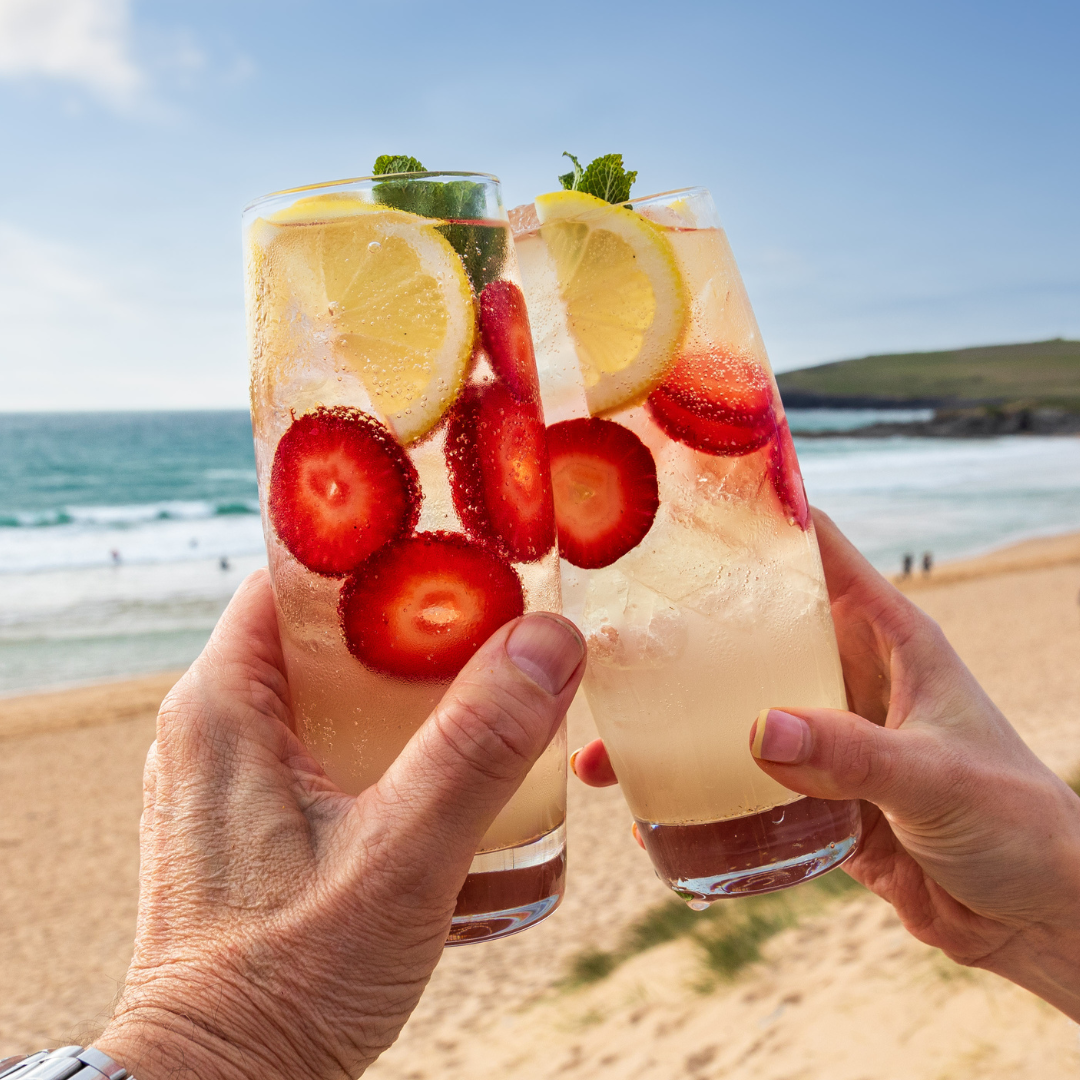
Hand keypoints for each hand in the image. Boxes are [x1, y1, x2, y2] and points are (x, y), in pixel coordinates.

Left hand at [96, 569, 584, 1079]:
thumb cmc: (285, 983)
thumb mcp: (398, 859)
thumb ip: (476, 748)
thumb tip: (550, 642)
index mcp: (223, 704)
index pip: (293, 575)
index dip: (373, 549)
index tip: (454, 539)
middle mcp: (215, 724)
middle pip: (321, 627)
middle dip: (408, 617)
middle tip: (495, 609)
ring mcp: (232, 772)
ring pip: (328, 684)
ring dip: (404, 678)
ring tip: (486, 674)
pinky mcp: (255, 816)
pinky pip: (325, 737)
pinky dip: (386, 728)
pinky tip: (448, 754)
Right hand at [573, 511, 1079, 1018]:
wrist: (1036, 917)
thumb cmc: (1019, 824)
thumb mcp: (938, 776)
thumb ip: (853, 754)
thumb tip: (758, 731)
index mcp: (887, 638)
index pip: (816, 551)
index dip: (757, 519)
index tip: (682, 504)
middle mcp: (848, 674)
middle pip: (755, 628)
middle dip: (686, 627)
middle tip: (611, 630)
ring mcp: (828, 733)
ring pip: (738, 705)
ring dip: (679, 718)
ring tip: (608, 737)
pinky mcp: (815, 792)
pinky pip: (746, 779)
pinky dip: (700, 786)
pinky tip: (649, 801)